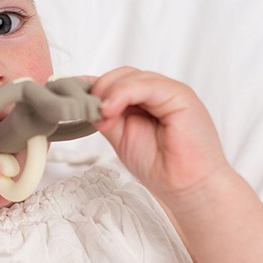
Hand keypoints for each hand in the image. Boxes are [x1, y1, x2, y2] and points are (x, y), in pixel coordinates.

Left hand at [91, 68, 229, 204]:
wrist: (188, 187)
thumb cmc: (162, 167)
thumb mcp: (121, 138)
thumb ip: (107, 118)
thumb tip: (86, 103)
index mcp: (144, 102)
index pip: (115, 82)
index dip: (93, 88)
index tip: (73, 100)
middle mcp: (157, 94)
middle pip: (121, 75)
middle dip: (99, 89)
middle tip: (88, 109)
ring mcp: (170, 92)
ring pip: (131, 76)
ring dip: (109, 91)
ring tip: (102, 113)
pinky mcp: (180, 96)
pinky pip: (147, 85)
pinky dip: (123, 93)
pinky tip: (111, 108)